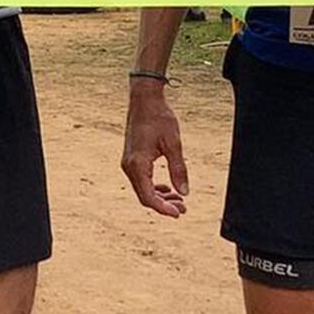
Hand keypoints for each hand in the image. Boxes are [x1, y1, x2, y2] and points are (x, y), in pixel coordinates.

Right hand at [121, 81, 188, 217]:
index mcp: (137, 164)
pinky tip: (168, 188)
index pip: (148, 196)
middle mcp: (129, 166)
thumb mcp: (173, 144)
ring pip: (143, 189)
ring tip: (179, 200)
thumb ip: (179, 169)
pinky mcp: (132, 159)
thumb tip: (184, 193)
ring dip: (160, 197)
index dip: (163, 208)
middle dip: (164, 205)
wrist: (144, 100)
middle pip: (144, 196)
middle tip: (183, 209)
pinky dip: (154, 187)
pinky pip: (141, 180)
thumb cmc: (159, 118)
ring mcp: (129, 163)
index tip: (178, 214)